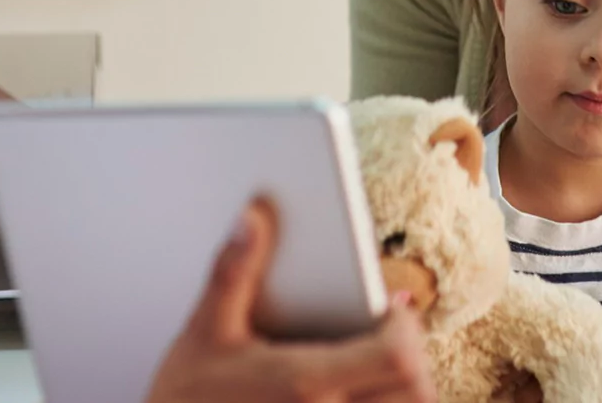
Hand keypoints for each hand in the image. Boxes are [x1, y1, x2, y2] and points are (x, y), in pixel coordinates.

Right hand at [145, 199, 436, 402]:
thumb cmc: (184, 400)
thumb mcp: (204, 330)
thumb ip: (234, 272)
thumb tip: (252, 217)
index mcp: (305, 384)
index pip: (397, 356)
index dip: (406, 325)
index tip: (390, 306)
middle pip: (417, 392)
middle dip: (414, 355)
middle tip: (388, 331)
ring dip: (403, 387)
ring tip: (377, 357)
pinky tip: (355, 386)